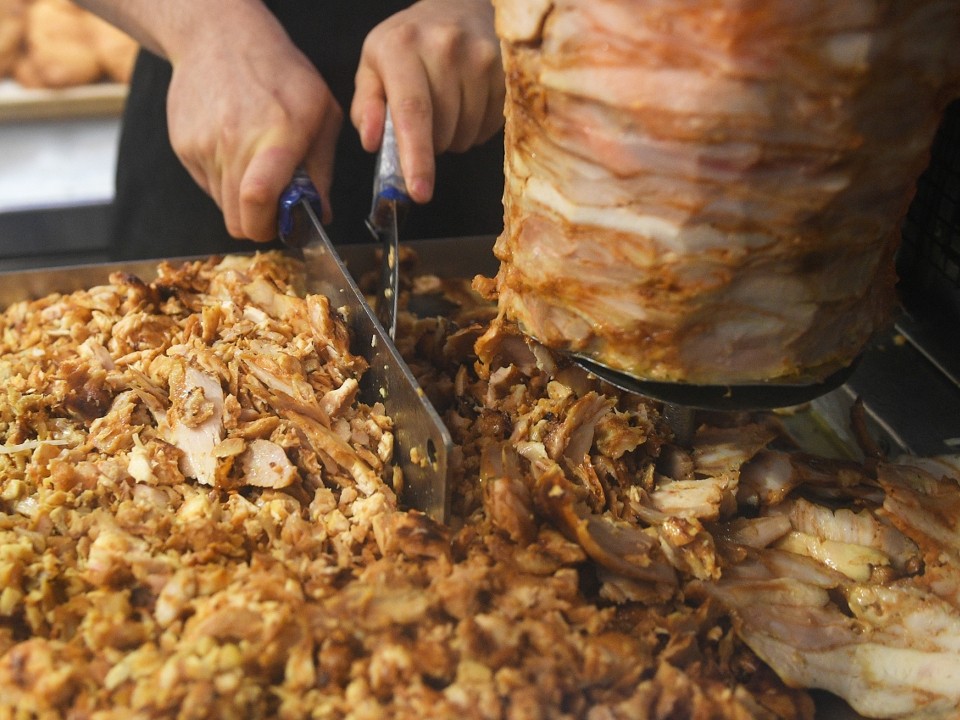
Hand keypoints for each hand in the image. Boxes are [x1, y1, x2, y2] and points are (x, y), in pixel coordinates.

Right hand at [165, 9, 341, 240]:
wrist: (219, 37)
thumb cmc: (281, 73)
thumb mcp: (321, 113)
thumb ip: (322, 169)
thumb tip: (320, 214)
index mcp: (276, 136)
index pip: (259, 198)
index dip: (269, 227)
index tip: (282, 226)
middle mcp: (234, 144)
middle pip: (237, 218)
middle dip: (258, 224)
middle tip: (274, 207)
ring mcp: (204, 146)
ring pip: (222, 206)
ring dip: (242, 202)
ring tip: (255, 167)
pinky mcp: (183, 147)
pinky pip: (207, 186)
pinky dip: (224, 181)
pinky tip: (234, 150)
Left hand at [350, 0, 504, 203]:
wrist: (459, 7)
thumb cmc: (410, 44)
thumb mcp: (374, 66)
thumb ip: (367, 105)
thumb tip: (372, 141)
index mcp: (402, 47)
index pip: (412, 112)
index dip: (417, 157)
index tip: (419, 191)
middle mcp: (445, 46)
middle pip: (442, 130)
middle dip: (432, 145)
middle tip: (426, 123)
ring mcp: (481, 56)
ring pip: (468, 132)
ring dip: (455, 137)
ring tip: (448, 109)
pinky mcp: (506, 68)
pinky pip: (492, 125)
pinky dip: (477, 128)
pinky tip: (469, 104)